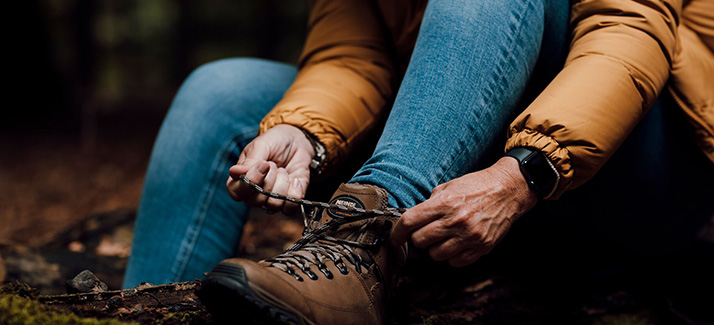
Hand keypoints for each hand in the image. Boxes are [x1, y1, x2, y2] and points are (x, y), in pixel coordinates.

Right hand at [226, 124, 314, 214]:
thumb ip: (249, 161)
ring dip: (282, 184)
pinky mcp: (289, 201)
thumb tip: (234, 172)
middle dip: (269, 180)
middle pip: (256, 201)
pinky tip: (295, 179)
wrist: (297, 142)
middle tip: (274, 164)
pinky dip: (295, 193)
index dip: (250, 181)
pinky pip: (289, 209)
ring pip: (273, 205)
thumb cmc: (275, 142)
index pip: (236, 192)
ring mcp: (272, 199)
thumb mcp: (261, 145)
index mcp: (241, 179)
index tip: (264, 165)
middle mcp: (254, 193)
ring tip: (283, 170)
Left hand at [390, 157, 537, 266]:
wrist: (507, 190)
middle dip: (418, 238)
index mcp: (444, 203)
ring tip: (443, 237)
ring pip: (435, 255)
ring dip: (435, 248)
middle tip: (426, 231)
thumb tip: (412, 220)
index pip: (410, 222)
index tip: (395, 238)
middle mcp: (455, 221)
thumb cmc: (476, 186)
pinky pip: (455, 262)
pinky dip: (452, 256)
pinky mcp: (481, 247)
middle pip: (419, 241)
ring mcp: (469, 236)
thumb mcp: (449, 187)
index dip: (397, 232)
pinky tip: (456, 243)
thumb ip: (430, 204)